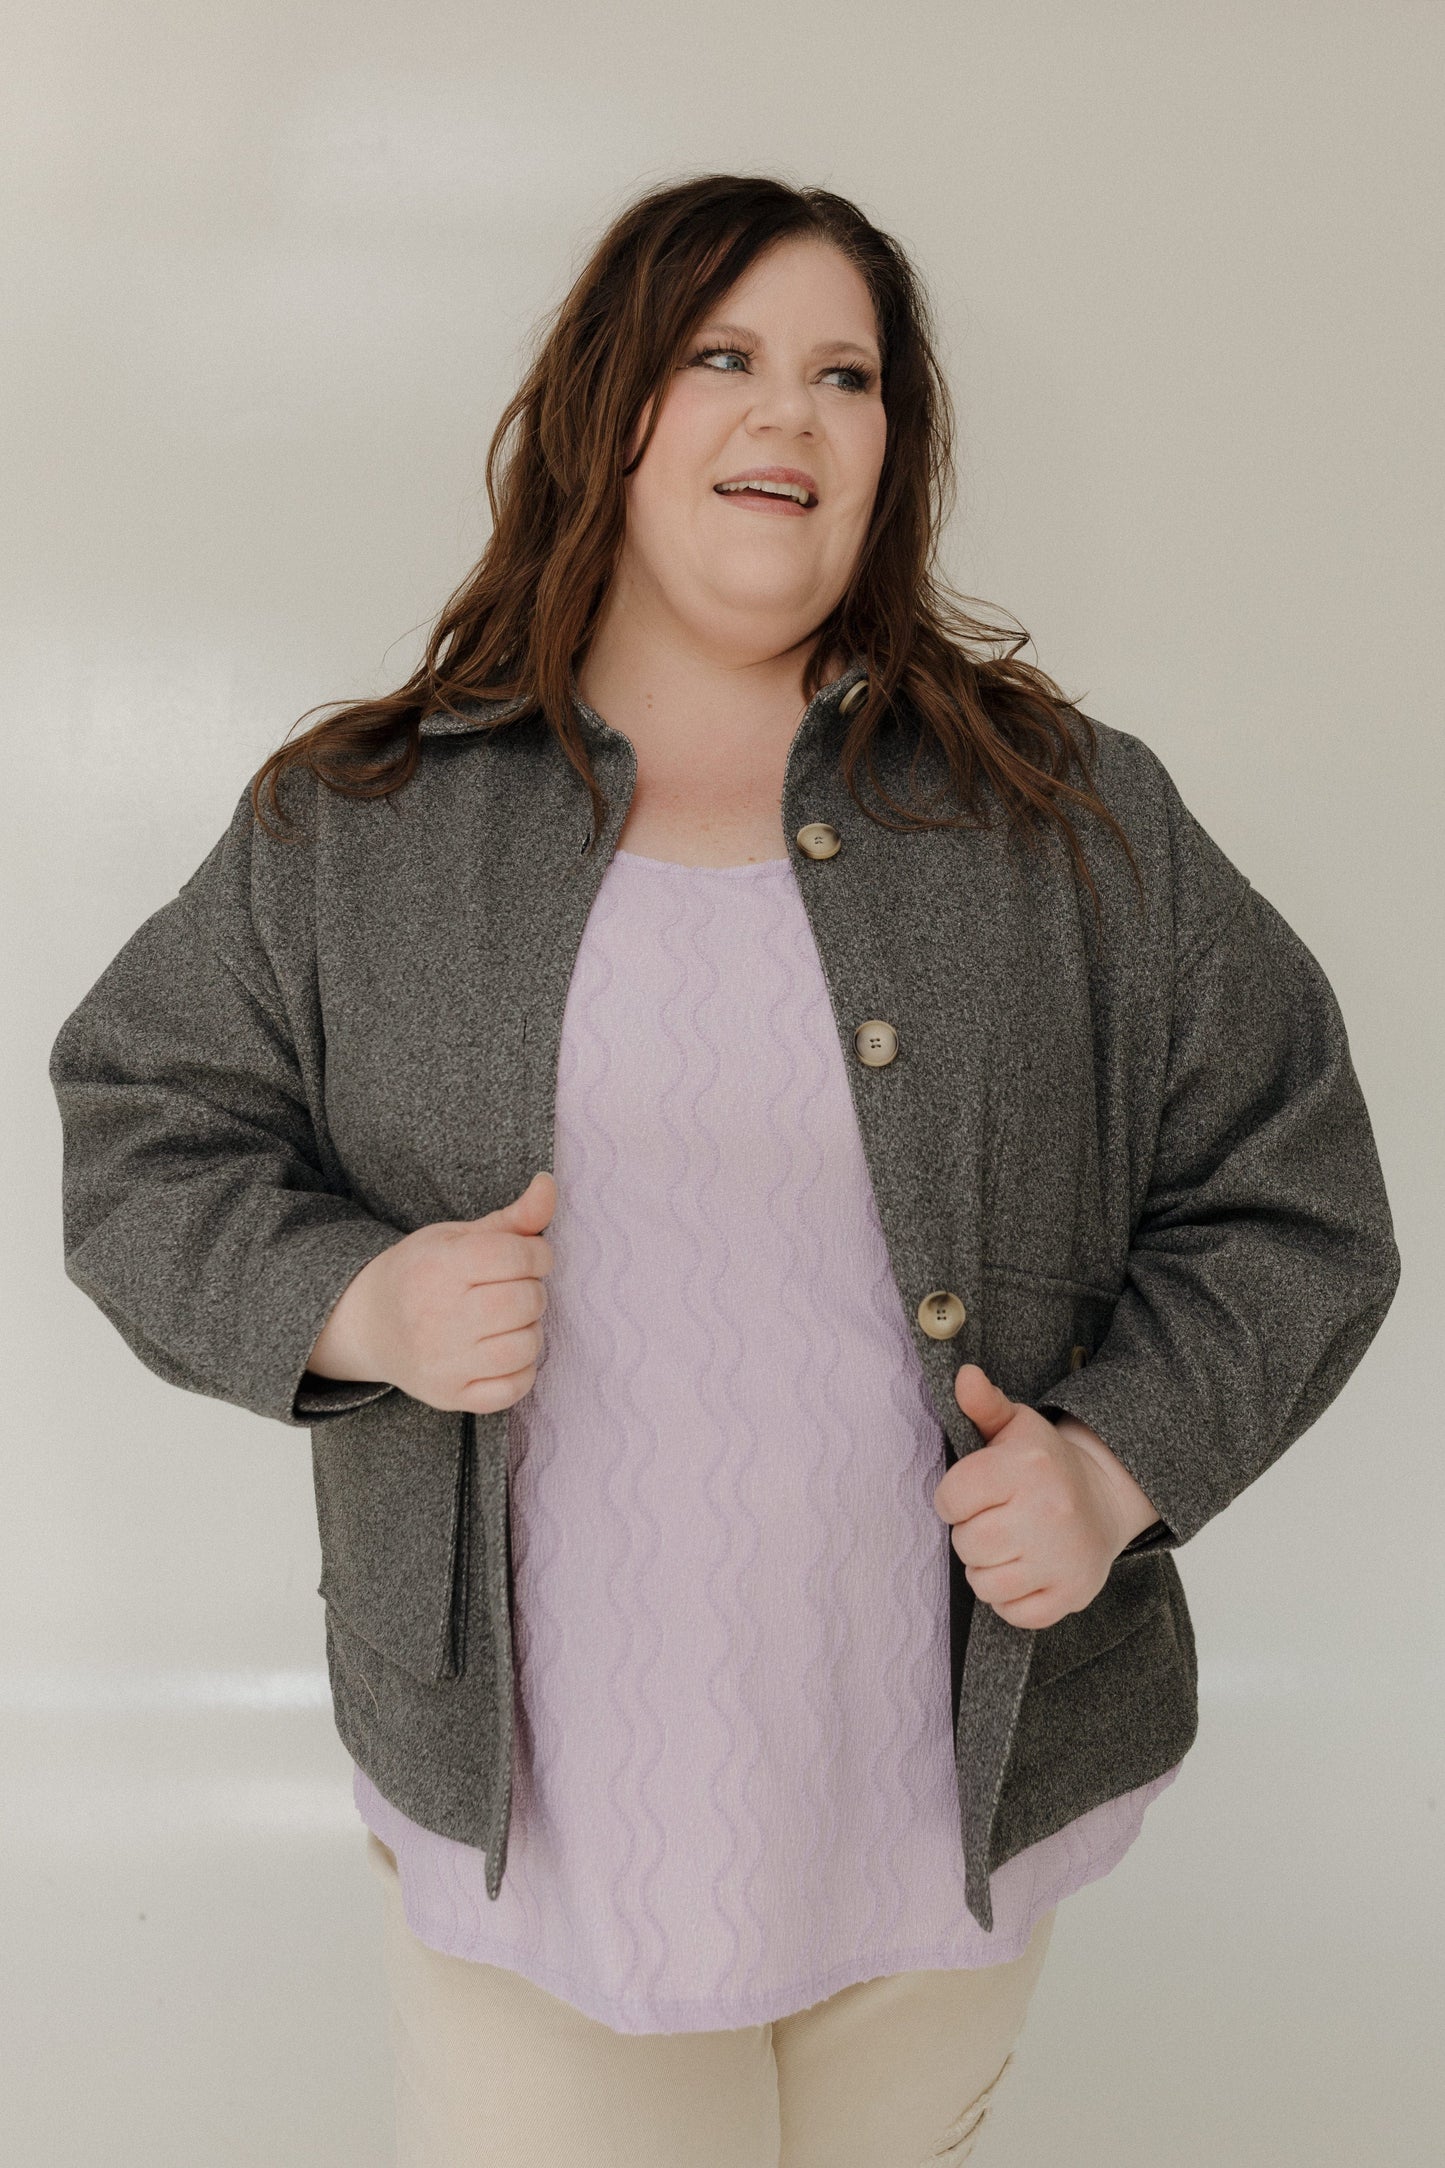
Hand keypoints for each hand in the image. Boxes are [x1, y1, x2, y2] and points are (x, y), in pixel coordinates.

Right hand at [305, 1170, 556, 1414]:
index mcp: (438, 1267)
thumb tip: (549, 1185)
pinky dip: (521, 1369)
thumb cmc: (421, 1273)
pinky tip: (503, 1351)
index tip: (530, 1257)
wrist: (368, 1324)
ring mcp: (443, 1363)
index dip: (538, 1254)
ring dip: (529, 1330)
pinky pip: (514, 1389)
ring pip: (526, 1346)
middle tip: (514, 1288)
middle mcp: (437, 1317)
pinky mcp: (450, 1396)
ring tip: (508, 1320)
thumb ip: (512, 1218)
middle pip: (526, 1301)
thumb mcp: (457, 1236)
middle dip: (533, 1290)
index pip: (517, 1256)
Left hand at [933, 1363, 1160, 1629]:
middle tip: (994, 1519)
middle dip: (971, 1533)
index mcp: (1027, 1466)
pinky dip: (1011, 1599)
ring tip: (1008, 1544)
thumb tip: (963, 1375)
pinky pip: (1014, 1614)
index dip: (954, 1497)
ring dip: (987, 1568)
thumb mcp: (1015, 1425)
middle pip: (967, 1543)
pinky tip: (1024, 1570)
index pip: (950, 1498)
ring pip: (985, 1584)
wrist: (1104, 1497)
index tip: (973, 1492)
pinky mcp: (1073, 1594)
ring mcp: (1063, 1558)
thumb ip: (983, 1404)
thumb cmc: (1044, 1462)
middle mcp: (1048, 1512)